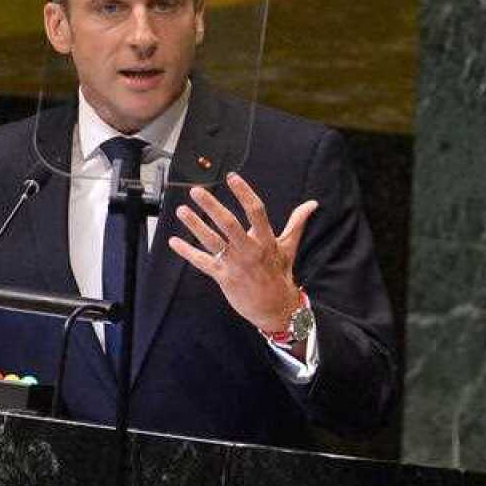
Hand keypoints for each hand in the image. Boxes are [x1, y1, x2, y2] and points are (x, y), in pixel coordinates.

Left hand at [168, 172, 317, 332]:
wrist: (276, 308)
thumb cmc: (281, 274)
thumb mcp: (289, 247)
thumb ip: (297, 222)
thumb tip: (312, 204)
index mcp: (266, 240)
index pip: (256, 211)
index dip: (244, 193)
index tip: (232, 177)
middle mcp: (250, 250)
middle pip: (229, 224)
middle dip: (212, 207)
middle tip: (196, 191)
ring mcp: (235, 265)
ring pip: (212, 241)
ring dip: (195, 225)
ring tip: (181, 210)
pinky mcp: (224, 277)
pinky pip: (202, 262)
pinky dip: (187, 252)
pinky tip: (173, 241)